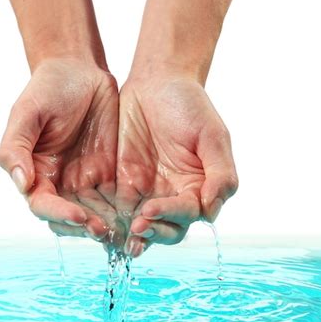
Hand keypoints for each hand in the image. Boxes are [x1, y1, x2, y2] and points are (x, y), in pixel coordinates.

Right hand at [0, 58, 124, 245]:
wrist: (80, 71)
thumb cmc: (48, 88)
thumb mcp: (27, 112)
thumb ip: (16, 147)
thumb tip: (21, 183)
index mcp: (36, 172)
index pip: (43, 204)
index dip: (59, 214)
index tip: (79, 217)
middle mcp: (58, 182)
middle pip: (68, 217)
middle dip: (84, 228)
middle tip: (104, 231)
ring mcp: (84, 179)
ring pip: (93, 213)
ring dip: (105, 225)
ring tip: (122, 232)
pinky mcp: (107, 172)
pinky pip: (114, 199)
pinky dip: (122, 212)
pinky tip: (136, 218)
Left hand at [116, 71, 237, 256]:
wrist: (157, 82)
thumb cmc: (190, 105)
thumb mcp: (212, 135)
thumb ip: (219, 174)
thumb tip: (211, 212)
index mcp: (198, 187)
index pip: (187, 213)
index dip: (171, 216)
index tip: (151, 209)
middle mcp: (173, 194)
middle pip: (166, 227)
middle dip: (152, 232)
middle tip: (135, 228)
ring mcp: (147, 190)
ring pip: (141, 224)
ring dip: (132, 235)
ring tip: (118, 239)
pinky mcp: (123, 182)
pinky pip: (117, 207)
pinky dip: (111, 220)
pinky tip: (101, 225)